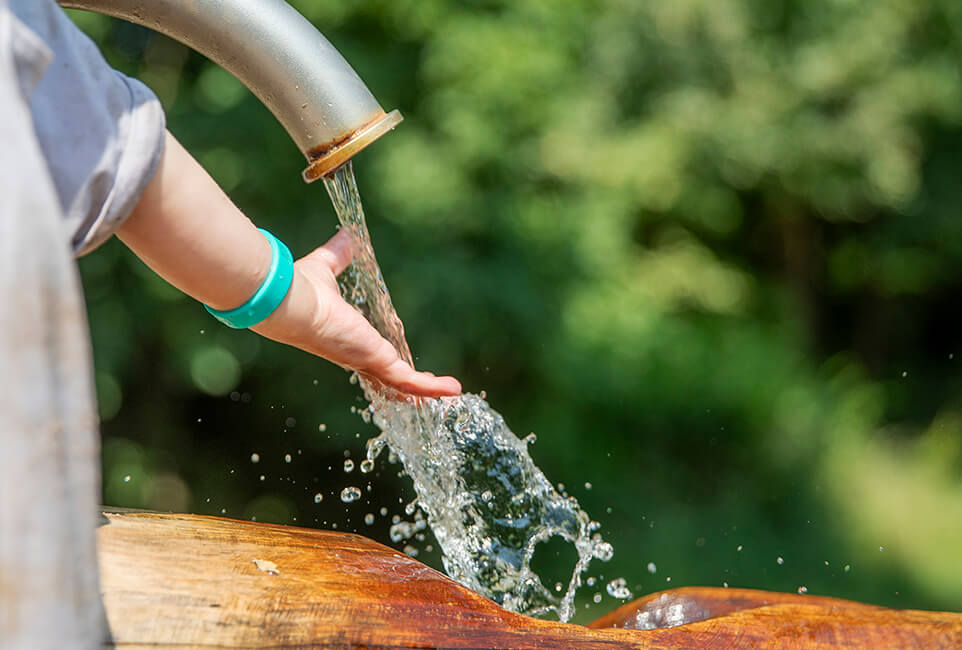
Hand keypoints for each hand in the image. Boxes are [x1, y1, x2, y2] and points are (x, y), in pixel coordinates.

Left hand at [252, 228, 461, 397]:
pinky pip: (409, 380)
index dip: (385, 360)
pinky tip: (452, 389)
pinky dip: (431, 387)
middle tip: (427, 388)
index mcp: (345, 339)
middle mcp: (356, 356)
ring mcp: (367, 362)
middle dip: (408, 385)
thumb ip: (339, 255)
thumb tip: (346, 236)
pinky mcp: (376, 361)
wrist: (291, 302)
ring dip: (425, 391)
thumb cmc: (301, 289)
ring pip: (401, 384)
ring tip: (449, 393)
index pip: (369, 355)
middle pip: (386, 378)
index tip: (398, 360)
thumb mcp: (327, 268)